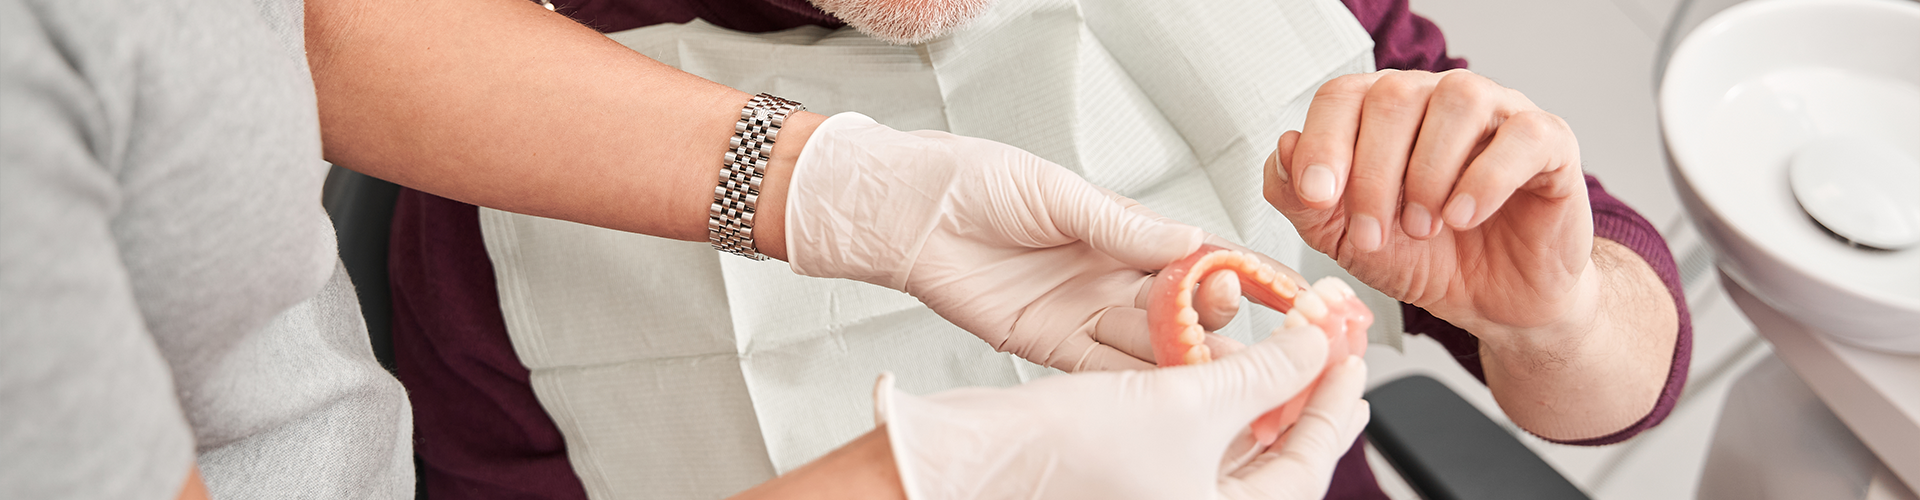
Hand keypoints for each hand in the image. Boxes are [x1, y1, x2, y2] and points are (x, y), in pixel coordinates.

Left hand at [785, 112, 1247, 371]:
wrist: (909, 211)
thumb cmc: (975, 182)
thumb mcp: (1057, 193)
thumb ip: (1121, 227)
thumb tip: (1189, 240)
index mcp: (1120, 230)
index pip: (1191, 255)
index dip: (1231, 271)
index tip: (1267, 286)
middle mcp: (1108, 275)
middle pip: (1177, 308)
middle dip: (1211, 320)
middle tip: (1238, 330)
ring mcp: (1081, 313)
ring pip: (1146, 343)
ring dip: (1182, 358)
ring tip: (1218, 370)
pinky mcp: (1048, 345)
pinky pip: (1099, 369)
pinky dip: (1132, 381)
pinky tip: (1164, 391)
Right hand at [877, 323, 1369, 499]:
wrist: (984, 449)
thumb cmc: (1072, 447)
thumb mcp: (1193, 399)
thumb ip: (1269, 369)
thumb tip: (1321, 342)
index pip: (1311, 459)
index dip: (1337, 394)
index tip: (1351, 346)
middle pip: (1281, 454)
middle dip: (1307, 393)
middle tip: (1332, 346)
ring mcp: (1167, 493)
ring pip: (1242, 441)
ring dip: (1265, 386)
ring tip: (1287, 341)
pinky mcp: (1140, 472)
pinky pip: (1201, 434)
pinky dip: (1220, 394)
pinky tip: (1225, 358)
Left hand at [1264, 70, 1596, 342]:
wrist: (1494, 303)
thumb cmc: (1425, 259)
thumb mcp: (1346, 240)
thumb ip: (1303, 201)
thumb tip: (1282, 148)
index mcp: (1385, 114)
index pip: (1343, 95)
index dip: (1323, 141)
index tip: (1316, 195)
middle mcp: (1440, 100)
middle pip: (1394, 95)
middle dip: (1372, 173)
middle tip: (1374, 233)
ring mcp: (1498, 115)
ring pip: (1457, 100)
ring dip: (1427, 173)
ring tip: (1424, 226)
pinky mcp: (1550, 143)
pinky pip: (1522, 135)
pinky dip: (1486, 178)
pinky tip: (1464, 216)